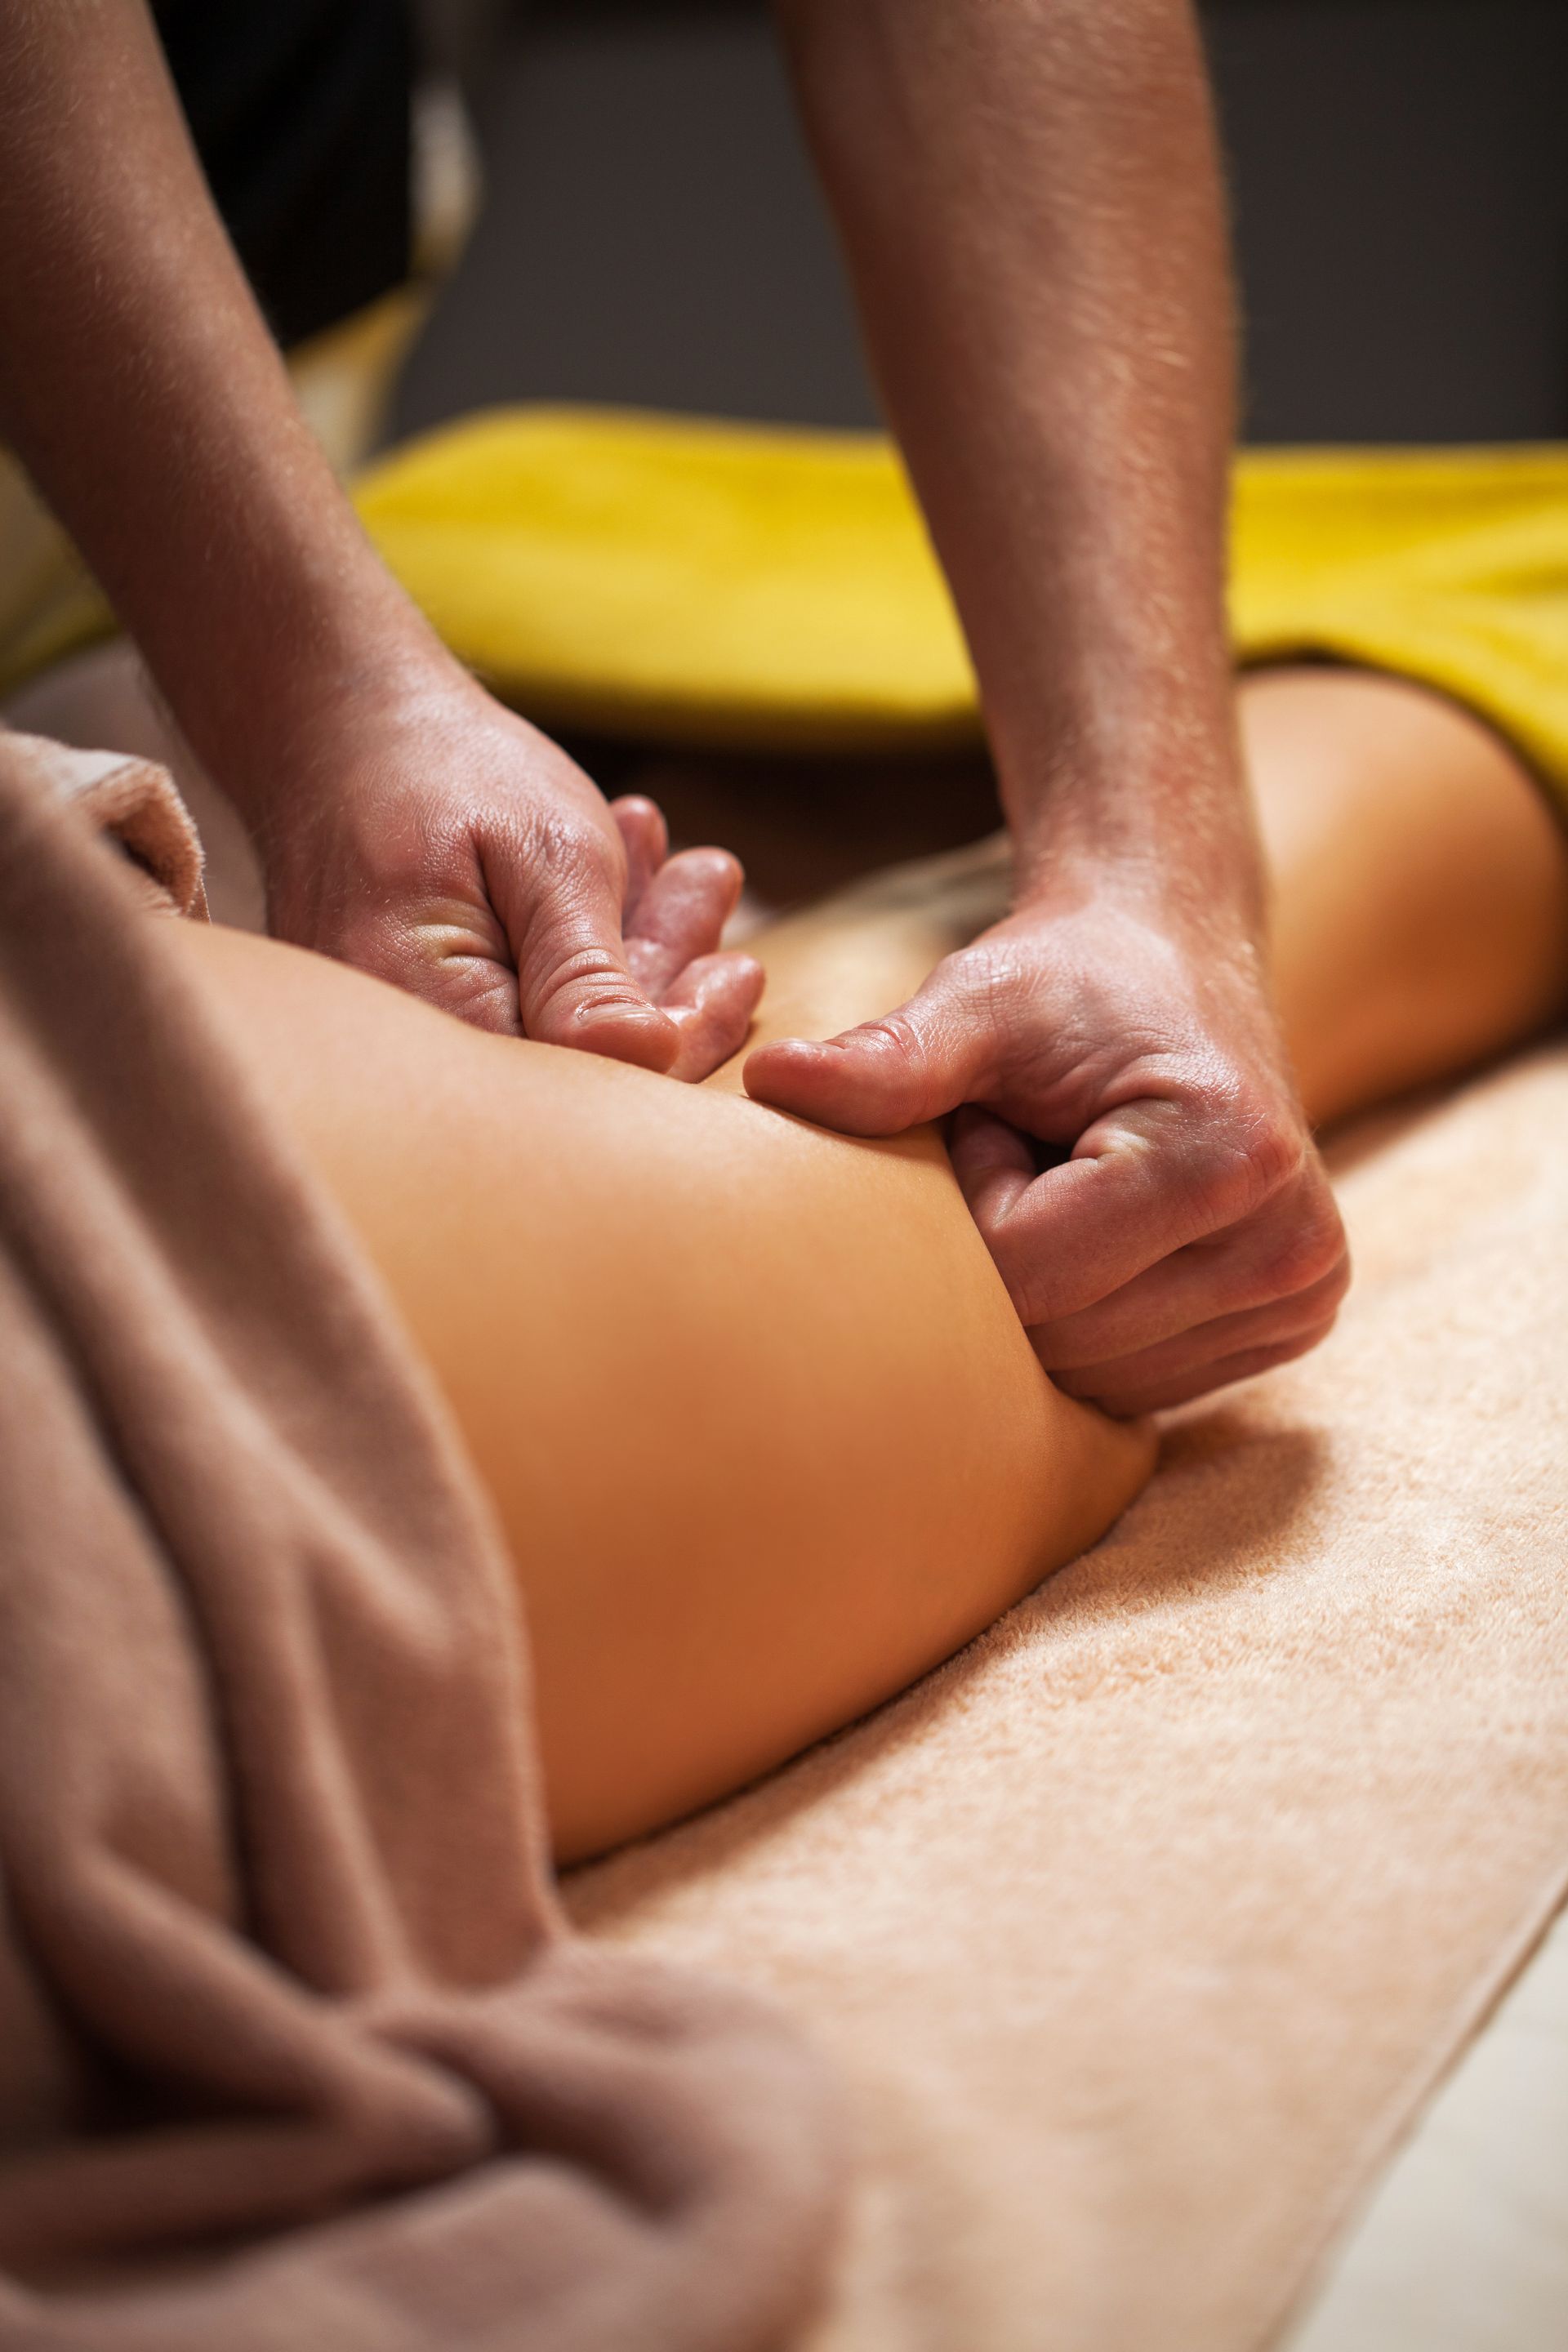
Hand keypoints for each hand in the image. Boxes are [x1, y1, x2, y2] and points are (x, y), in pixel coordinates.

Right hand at [255, 677, 762, 1078]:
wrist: (327, 714)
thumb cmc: (437, 769)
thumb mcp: (545, 857)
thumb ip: (590, 972)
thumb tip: (652, 1063)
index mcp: (433, 1019)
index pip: (584, 1084)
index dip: (675, 1043)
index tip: (736, 972)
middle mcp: (407, 1058)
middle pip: (575, 1068)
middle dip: (667, 984)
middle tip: (712, 893)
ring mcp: (409, 1039)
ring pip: (557, 1030)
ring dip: (638, 954)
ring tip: (691, 874)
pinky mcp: (422, 1014)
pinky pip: (522, 1001)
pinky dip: (584, 946)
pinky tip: (635, 877)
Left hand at [744, 888, 1347, 1412]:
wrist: (1173, 961)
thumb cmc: (1070, 979)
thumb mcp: (979, 1000)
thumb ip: (889, 1058)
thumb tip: (769, 1080)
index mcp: (1228, 1160)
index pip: (1029, 1273)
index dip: (972, 1205)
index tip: (992, 1120)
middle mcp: (1290, 1247)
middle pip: (1062, 1338)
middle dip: (1005, 1257)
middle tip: (1025, 1149)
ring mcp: (1300, 1298)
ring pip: (1091, 1377)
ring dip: (1045, 1294)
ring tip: (1066, 1184)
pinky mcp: (1290, 1325)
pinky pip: (1131, 1384)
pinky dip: (1088, 1321)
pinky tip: (1103, 1234)